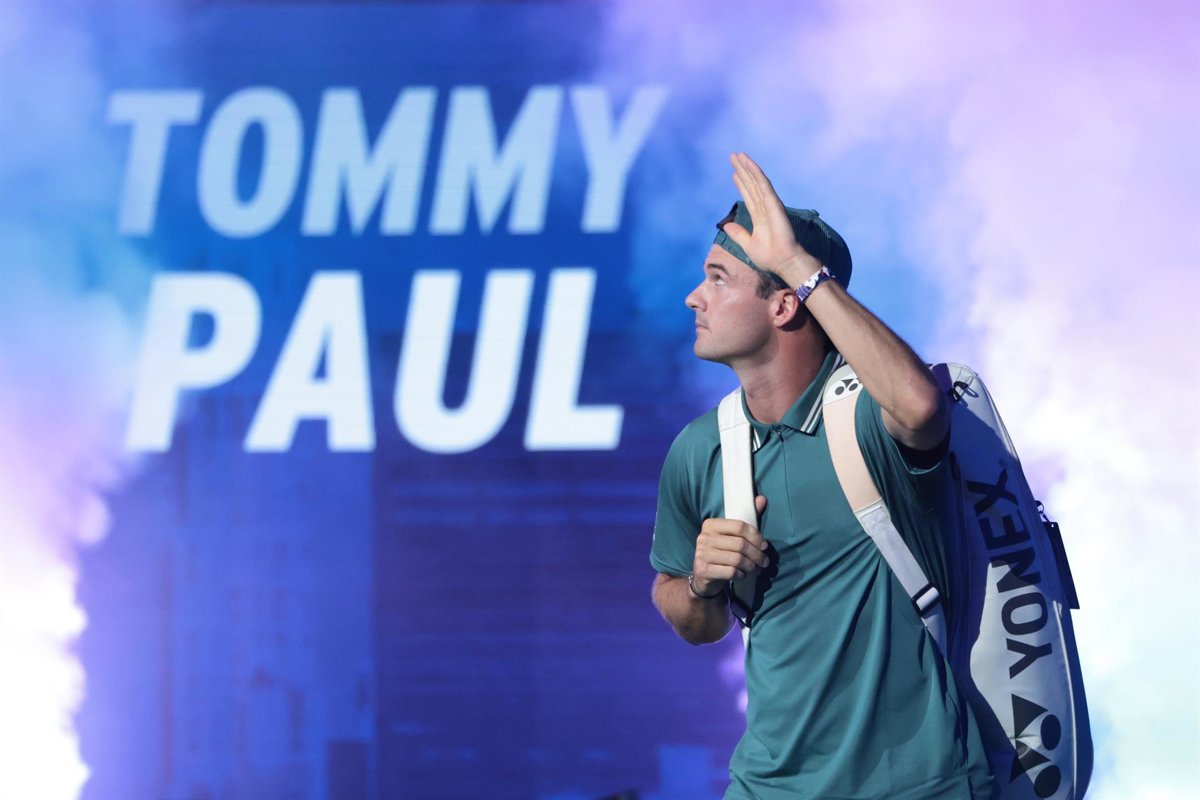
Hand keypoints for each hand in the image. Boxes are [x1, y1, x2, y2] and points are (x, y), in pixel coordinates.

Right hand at [691, 495, 769, 596]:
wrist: (703, 577)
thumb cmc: (722, 553)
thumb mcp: (732, 536)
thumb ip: (747, 519)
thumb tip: (762, 499)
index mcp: (710, 524)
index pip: (739, 526)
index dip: (755, 536)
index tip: (764, 545)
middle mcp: (704, 537)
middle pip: (740, 544)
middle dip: (757, 554)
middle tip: (764, 561)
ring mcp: (701, 554)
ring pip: (737, 559)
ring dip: (751, 566)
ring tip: (756, 569)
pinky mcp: (703, 570)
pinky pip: (730, 572)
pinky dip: (741, 575)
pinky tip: (742, 574)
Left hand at [721, 152, 820, 285]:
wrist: (783, 262)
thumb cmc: (769, 256)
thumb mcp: (748, 245)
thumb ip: (739, 234)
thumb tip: (727, 225)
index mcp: (758, 217)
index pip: (748, 196)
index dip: (741, 184)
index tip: (734, 174)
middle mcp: (764, 207)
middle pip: (750, 184)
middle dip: (742, 170)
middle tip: (733, 157)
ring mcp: (769, 203)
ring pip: (756, 181)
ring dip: (747, 167)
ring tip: (738, 155)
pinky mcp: (773, 203)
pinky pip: (763, 185)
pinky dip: (756, 173)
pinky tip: (749, 163)